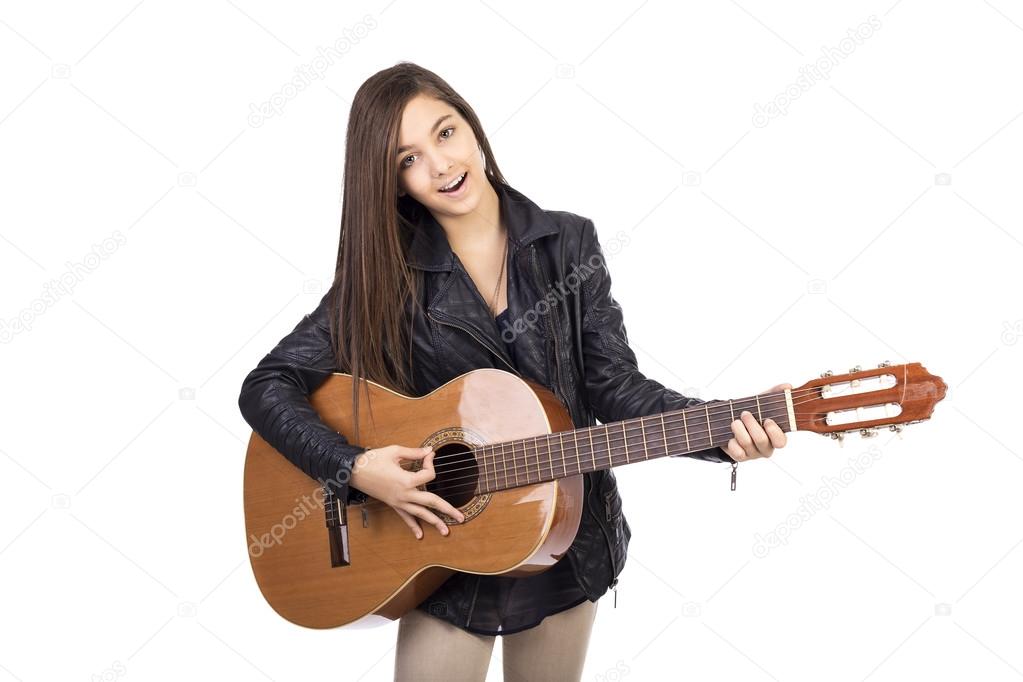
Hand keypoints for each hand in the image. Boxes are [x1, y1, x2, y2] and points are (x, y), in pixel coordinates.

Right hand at [350, 444, 465, 538]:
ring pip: (420, 514)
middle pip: (431, 502)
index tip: (429, 455)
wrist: (353, 471)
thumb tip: (430, 451)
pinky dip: (413, 526)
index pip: (429, 475)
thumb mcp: (395, 451)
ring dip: (435, 523)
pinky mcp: (394, 505)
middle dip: (447, 510)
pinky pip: (405, 518)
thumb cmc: (373, 459)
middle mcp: (405, 494)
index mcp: (406, 480)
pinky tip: (420, 535)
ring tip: (447, 531)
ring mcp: (399, 502)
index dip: (431, 463)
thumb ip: (414, 453)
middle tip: (462, 517)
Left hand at [721, 383, 790, 461]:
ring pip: (748, 444)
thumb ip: (774, 394)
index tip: (767, 420)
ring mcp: (753, 453)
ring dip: (739, 430)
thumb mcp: (761, 402)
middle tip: (744, 414)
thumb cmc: (750, 414)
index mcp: (775, 436)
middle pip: (762, 441)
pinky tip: (730, 437)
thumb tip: (787, 386)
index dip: (774, 433)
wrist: (728, 422)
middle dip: (752, 425)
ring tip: (734, 421)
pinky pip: (737, 453)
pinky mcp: (741, 457)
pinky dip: (732, 442)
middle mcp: (766, 447)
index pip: (781, 442)